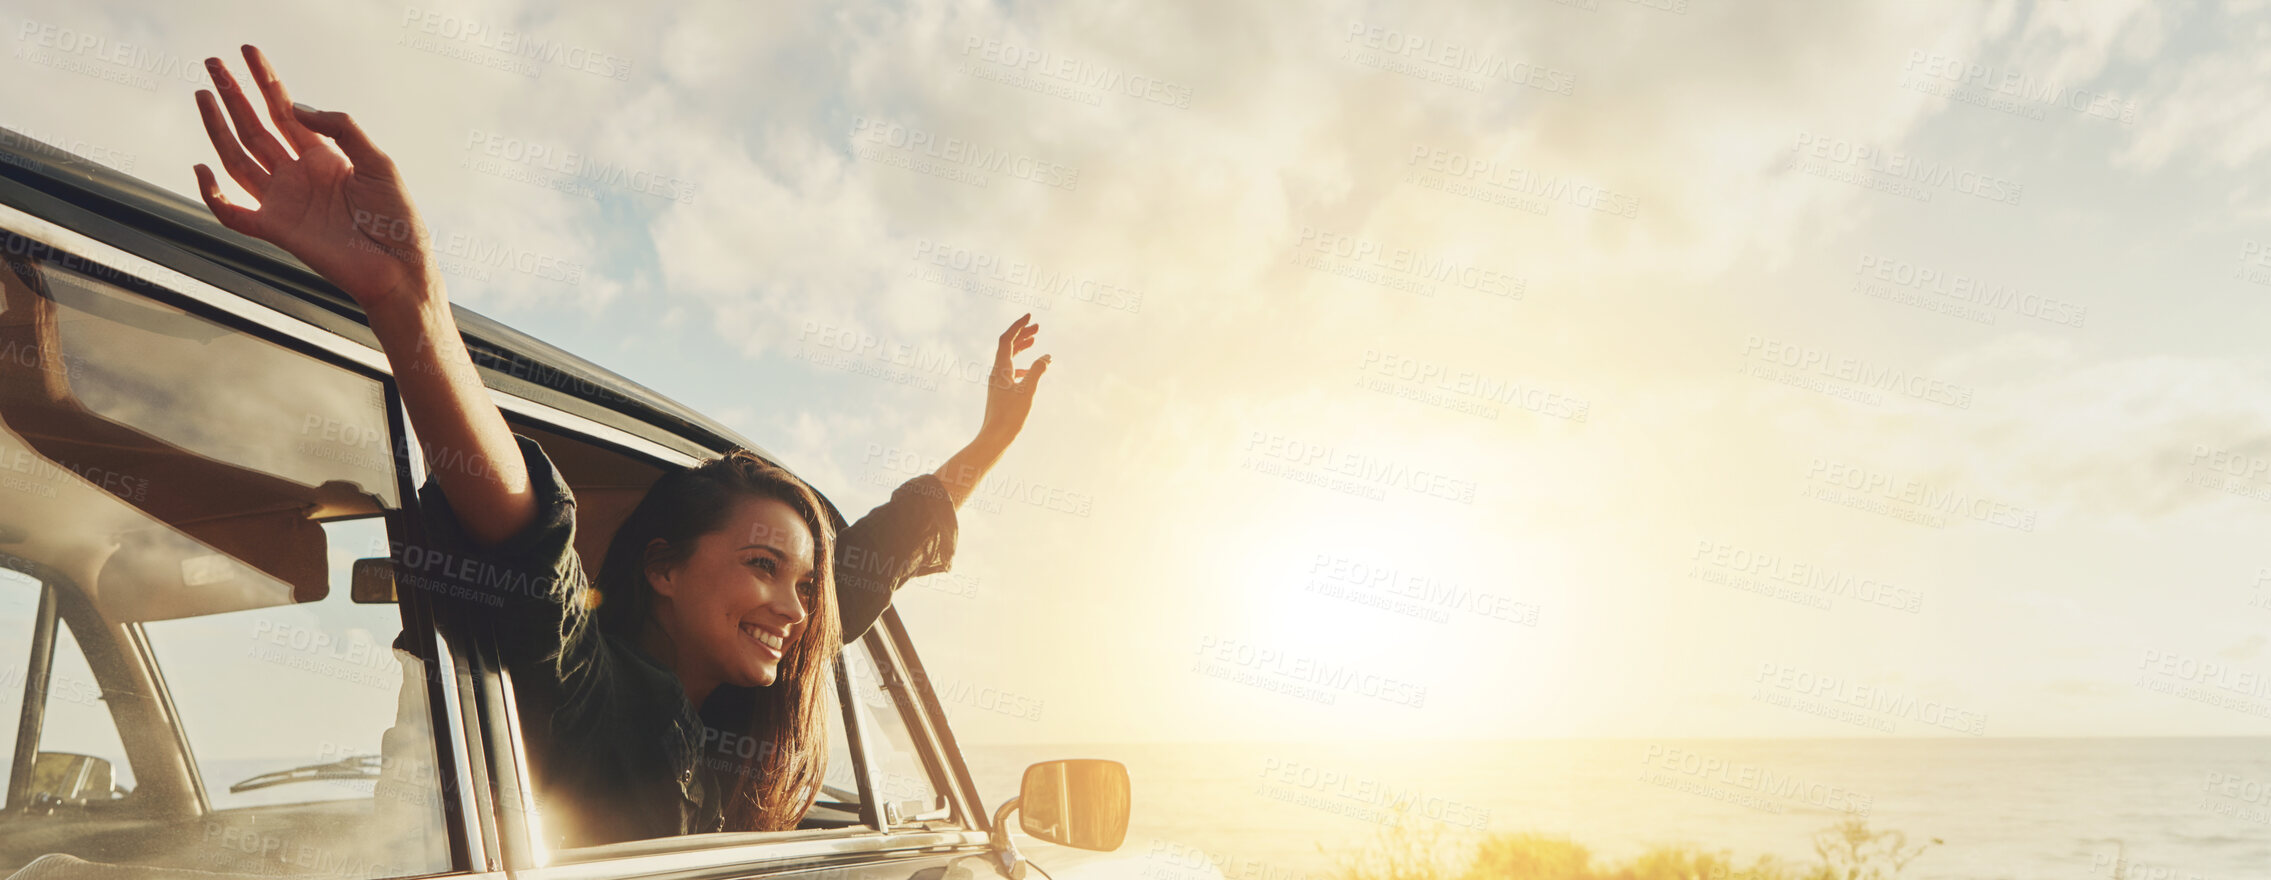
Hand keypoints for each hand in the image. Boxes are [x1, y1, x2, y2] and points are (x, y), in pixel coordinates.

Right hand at [192, 45, 435, 312]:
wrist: (398, 267)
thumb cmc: (397, 219)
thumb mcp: (378, 162)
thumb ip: (342, 128)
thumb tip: (297, 107)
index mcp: (322, 156)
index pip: (285, 110)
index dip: (266, 81)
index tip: (247, 52)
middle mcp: (298, 175)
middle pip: (255, 127)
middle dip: (233, 95)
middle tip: (212, 64)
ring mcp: (284, 201)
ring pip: (238, 158)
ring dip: (217, 127)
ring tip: (203, 94)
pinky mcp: (276, 230)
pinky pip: (233, 212)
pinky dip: (212, 194)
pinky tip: (201, 167)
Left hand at [978, 314, 1049, 446]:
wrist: (995, 437)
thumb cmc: (1010, 415)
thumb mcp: (1028, 391)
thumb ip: (1038, 371)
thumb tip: (1047, 356)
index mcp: (1001, 368)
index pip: (1007, 339)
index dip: (1018, 326)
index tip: (1029, 316)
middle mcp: (997, 371)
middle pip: (1008, 345)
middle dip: (1021, 334)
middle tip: (1037, 326)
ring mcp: (997, 381)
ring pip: (1008, 357)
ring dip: (1021, 347)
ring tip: (1034, 340)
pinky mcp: (1000, 391)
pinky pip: (1010, 370)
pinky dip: (1021, 364)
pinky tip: (1030, 370)